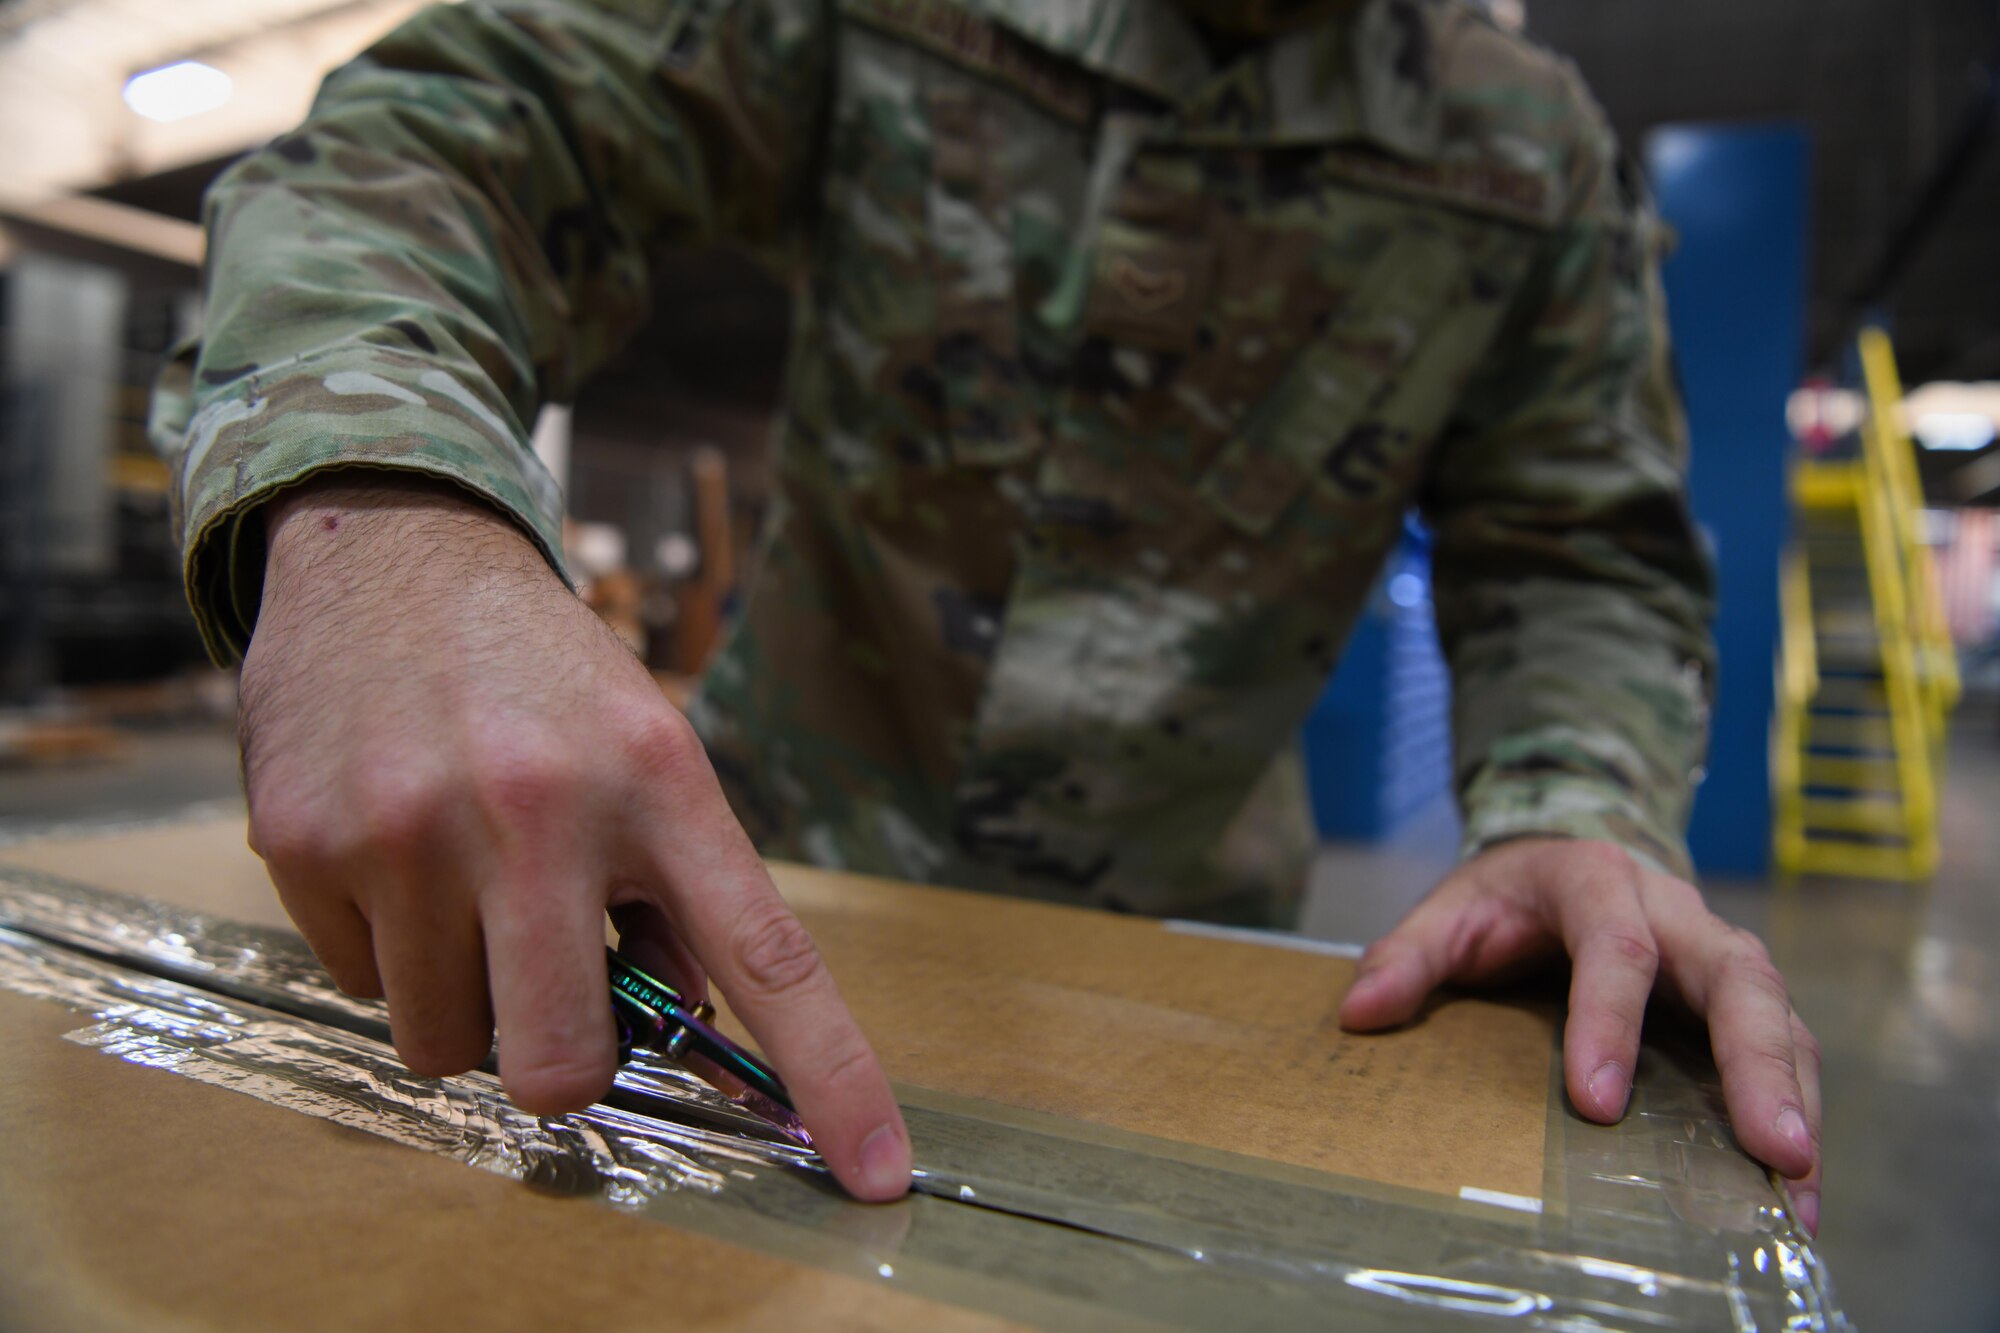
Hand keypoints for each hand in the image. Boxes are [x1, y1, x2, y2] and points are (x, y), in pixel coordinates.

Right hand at [240, 475, 910, 1199]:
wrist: (387, 551)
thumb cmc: (539, 673)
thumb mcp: (644, 749)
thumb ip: (673, 889)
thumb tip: (682, 1029)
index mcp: (658, 781)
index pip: (766, 958)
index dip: (831, 1074)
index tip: (879, 1170)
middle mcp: (539, 808)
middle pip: (564, 1065)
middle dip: (564, 1065)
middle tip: (553, 998)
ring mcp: (413, 829)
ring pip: (447, 1046)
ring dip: (467, 1002)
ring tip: (466, 892)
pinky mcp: (309, 843)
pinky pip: (361, 988)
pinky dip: (389, 953)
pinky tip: (397, 854)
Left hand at [1337, 838, 1821, 1233]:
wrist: (1568, 852)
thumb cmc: (1509, 894)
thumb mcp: (1448, 908)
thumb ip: (1405, 955)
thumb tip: (1360, 1012)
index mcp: (1598, 882)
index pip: (1617, 949)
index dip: (1610, 1023)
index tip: (1597, 1104)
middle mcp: (1679, 914)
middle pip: (1739, 979)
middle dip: (1757, 1065)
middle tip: (1774, 1149)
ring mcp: (1720, 957)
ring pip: (1782, 1018)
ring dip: (1795, 1102)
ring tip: (1798, 1190)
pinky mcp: (1743, 999)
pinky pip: (1788, 1051)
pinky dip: (1798, 1114)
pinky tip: (1795, 1191)